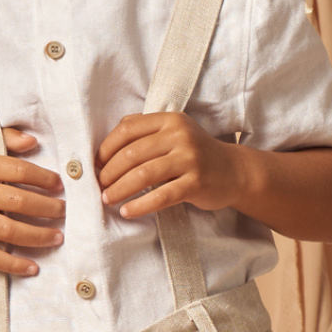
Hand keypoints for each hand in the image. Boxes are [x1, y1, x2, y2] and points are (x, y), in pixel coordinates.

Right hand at [0, 128, 64, 276]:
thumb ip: (4, 138)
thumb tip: (33, 142)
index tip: (59, 185)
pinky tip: (31, 268)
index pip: (19, 170)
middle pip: (18, 201)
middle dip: (47, 208)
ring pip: (9, 230)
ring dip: (37, 236)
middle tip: (63, 211)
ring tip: (57, 237)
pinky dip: (12, 264)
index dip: (44, 178)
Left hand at [97, 112, 248, 219]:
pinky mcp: (195, 183)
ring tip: (107, 200)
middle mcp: (179, 136)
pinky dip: (139, 206)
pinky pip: (160, 196)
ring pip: (142, 175)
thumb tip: (104, 147)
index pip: (127, 130)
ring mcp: (189, 159)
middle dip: (109, 173)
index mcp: (169, 120)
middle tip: (99, 186)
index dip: (106, 148)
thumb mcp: (174, 133)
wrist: (235, 171)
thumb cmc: (196, 154)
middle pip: (131, 154)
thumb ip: (145, 132)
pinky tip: (127, 212)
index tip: (96, 165)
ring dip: (119, 190)